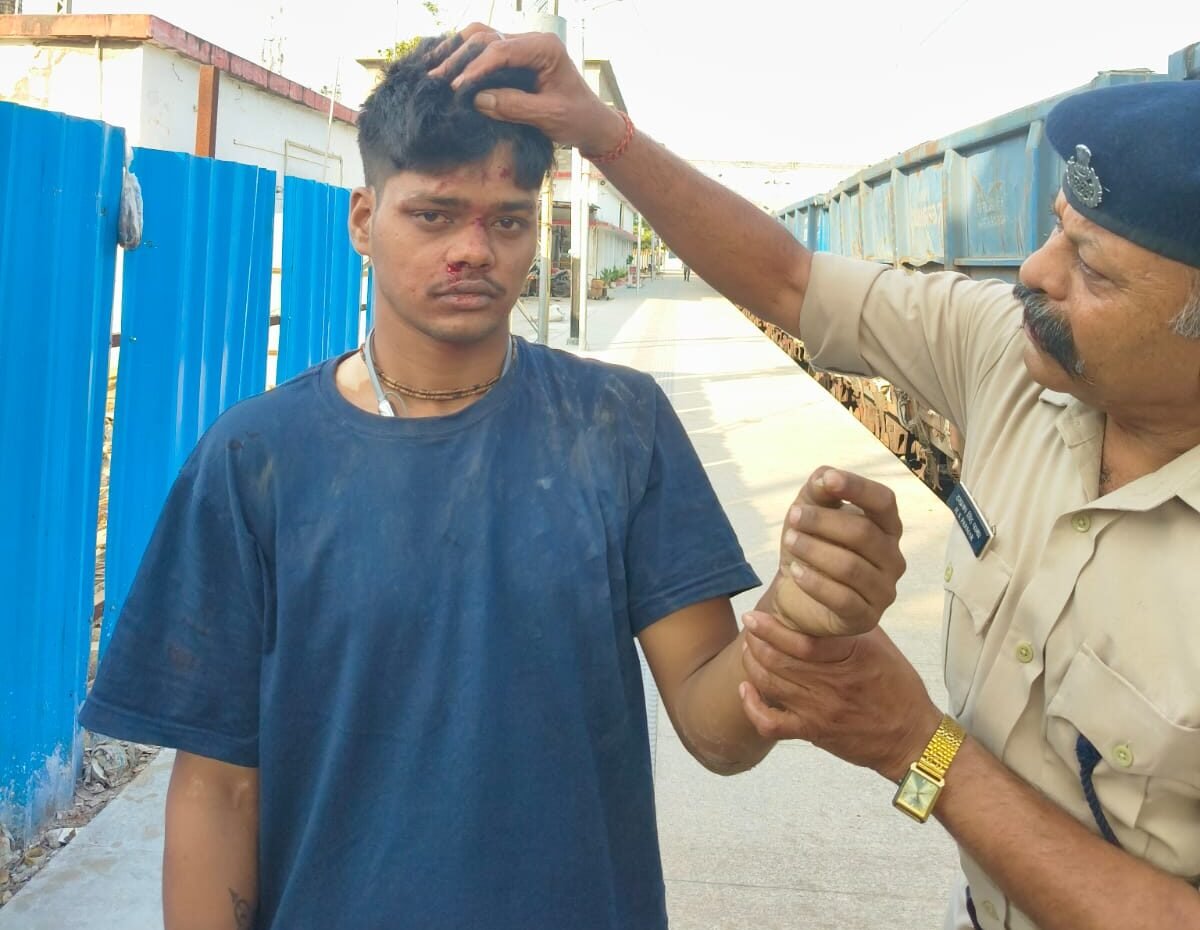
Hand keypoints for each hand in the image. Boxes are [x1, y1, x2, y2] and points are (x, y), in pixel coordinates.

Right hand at [429, 24, 626, 153]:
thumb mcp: (549, 116)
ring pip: (481, 38)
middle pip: (486, 38)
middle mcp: (531, 41)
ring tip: (433, 68)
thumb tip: (477, 99)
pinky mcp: (514, 59)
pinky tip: (445, 67)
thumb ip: (515, 106)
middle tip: (436, 78)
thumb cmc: (576, 118)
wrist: (590, 123)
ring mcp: (522, 48)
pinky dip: (463, 58)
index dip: (476, 68)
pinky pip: (484, 51)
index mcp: (545, 48)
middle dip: (459, 58)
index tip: (457, 88)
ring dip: (456, 52)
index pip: (502, 50)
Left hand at [739, 614, 941, 780]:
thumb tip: (827, 599)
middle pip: (779, 659)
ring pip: (770, 683)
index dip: (771, 627)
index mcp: (851, 657)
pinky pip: (771, 723)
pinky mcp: (812, 732)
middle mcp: (832, 683)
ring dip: (752, 663)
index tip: (757, 615)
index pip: (802, 640)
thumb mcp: (883, 648)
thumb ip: (853, 626)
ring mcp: (819, 710)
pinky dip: (752, 706)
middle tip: (750, 626)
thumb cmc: (899, 689)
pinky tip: (746, 689)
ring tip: (748, 647)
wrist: (911, 739)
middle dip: (756, 640)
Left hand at [772, 467, 904, 637]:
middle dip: (823, 521)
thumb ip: (819, 491)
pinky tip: (795, 571)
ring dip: (814, 550)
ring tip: (789, 541)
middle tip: (793, 516)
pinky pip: (843, 599)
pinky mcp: (866, 618)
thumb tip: (825, 477)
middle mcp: (893, 558)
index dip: (858, 488)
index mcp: (887, 527)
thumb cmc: (813, 547)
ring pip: (851, 566)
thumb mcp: (810, 512)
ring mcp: (883, 590)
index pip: (884, 502)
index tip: (828, 480)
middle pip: (863, 533)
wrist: (797, 596)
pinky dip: (815, 583)